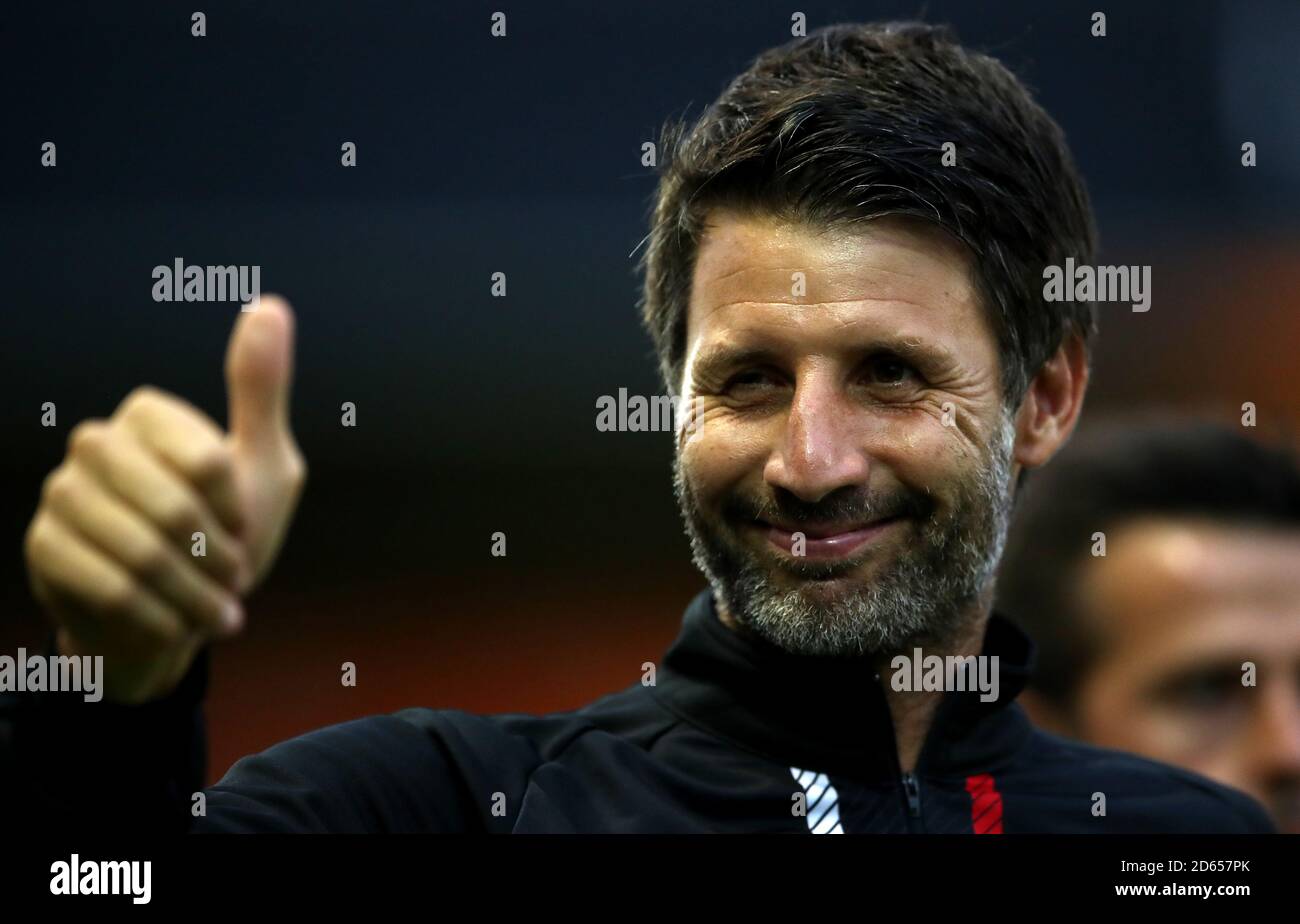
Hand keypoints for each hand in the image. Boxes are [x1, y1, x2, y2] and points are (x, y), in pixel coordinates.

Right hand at [23, 296, 305, 702]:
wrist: (176, 613)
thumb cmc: (227, 535)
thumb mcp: (264, 465)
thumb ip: (260, 390)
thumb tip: (269, 304)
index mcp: (148, 415)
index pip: (206, 462)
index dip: (236, 510)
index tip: (245, 533)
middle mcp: (96, 444)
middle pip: (172, 507)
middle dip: (215, 557)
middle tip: (234, 582)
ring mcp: (62, 494)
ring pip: (140, 551)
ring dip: (192, 594)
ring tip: (218, 614)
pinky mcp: (44, 546)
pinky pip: (105, 585)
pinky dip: (156, 616)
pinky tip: (176, 626)